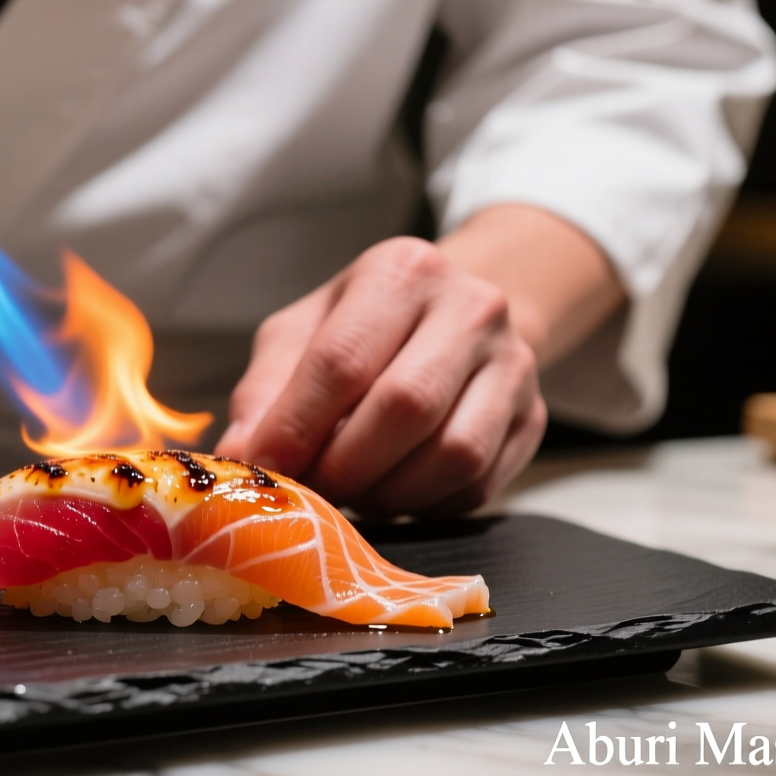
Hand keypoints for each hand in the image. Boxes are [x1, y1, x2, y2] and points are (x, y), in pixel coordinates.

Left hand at [215, 236, 548, 517]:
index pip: (343, 359)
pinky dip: (425, 504)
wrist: (457, 317)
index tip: (264, 468)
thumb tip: (241, 455)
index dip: (297, 426)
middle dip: (344, 466)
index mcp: (401, 272)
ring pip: (452, 454)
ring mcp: (513, 364)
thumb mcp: (301, 333)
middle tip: (311, 491)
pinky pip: (477, 484)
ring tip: (352, 491)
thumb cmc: (364, 328)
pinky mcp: (534, 418)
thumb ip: (265, 389)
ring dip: (388, 492)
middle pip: (404, 407)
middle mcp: (470, 307)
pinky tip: (395, 489)